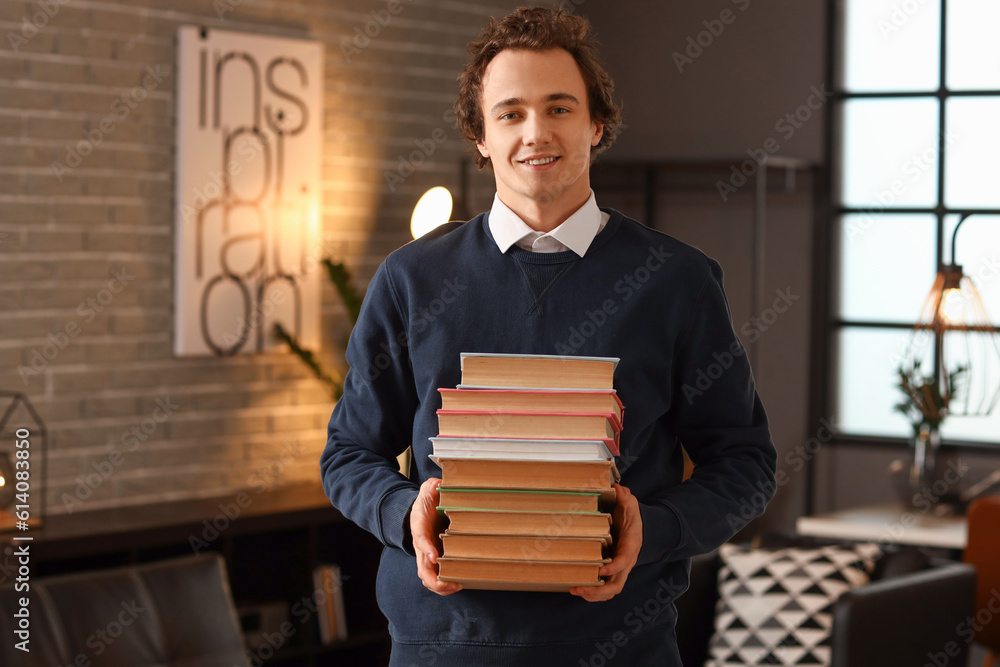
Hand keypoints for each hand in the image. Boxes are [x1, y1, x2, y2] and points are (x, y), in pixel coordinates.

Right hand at [410, 477, 462, 595]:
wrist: (420, 513)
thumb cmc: (426, 503)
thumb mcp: (427, 490)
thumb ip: (432, 486)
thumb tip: (440, 483)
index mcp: (419, 527)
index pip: (420, 540)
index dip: (426, 549)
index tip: (435, 557)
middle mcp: (421, 546)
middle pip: (422, 569)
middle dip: (435, 579)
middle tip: (451, 582)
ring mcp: (426, 556)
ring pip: (428, 578)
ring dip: (441, 586)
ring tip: (457, 586)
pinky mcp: (433, 562)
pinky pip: (435, 579)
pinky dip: (444, 586)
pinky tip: (458, 584)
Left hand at [571, 483, 641, 601]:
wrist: (638, 528)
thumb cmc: (632, 517)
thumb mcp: (631, 504)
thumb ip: (625, 497)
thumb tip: (617, 487)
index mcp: (631, 545)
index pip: (624, 560)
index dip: (613, 567)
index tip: (600, 570)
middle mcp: (627, 562)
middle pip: (617, 584)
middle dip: (599, 590)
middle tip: (580, 587)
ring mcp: (620, 570)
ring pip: (611, 591)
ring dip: (594, 595)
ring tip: (575, 590)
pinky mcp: (614, 573)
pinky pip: (606, 589)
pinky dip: (594, 593)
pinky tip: (579, 589)